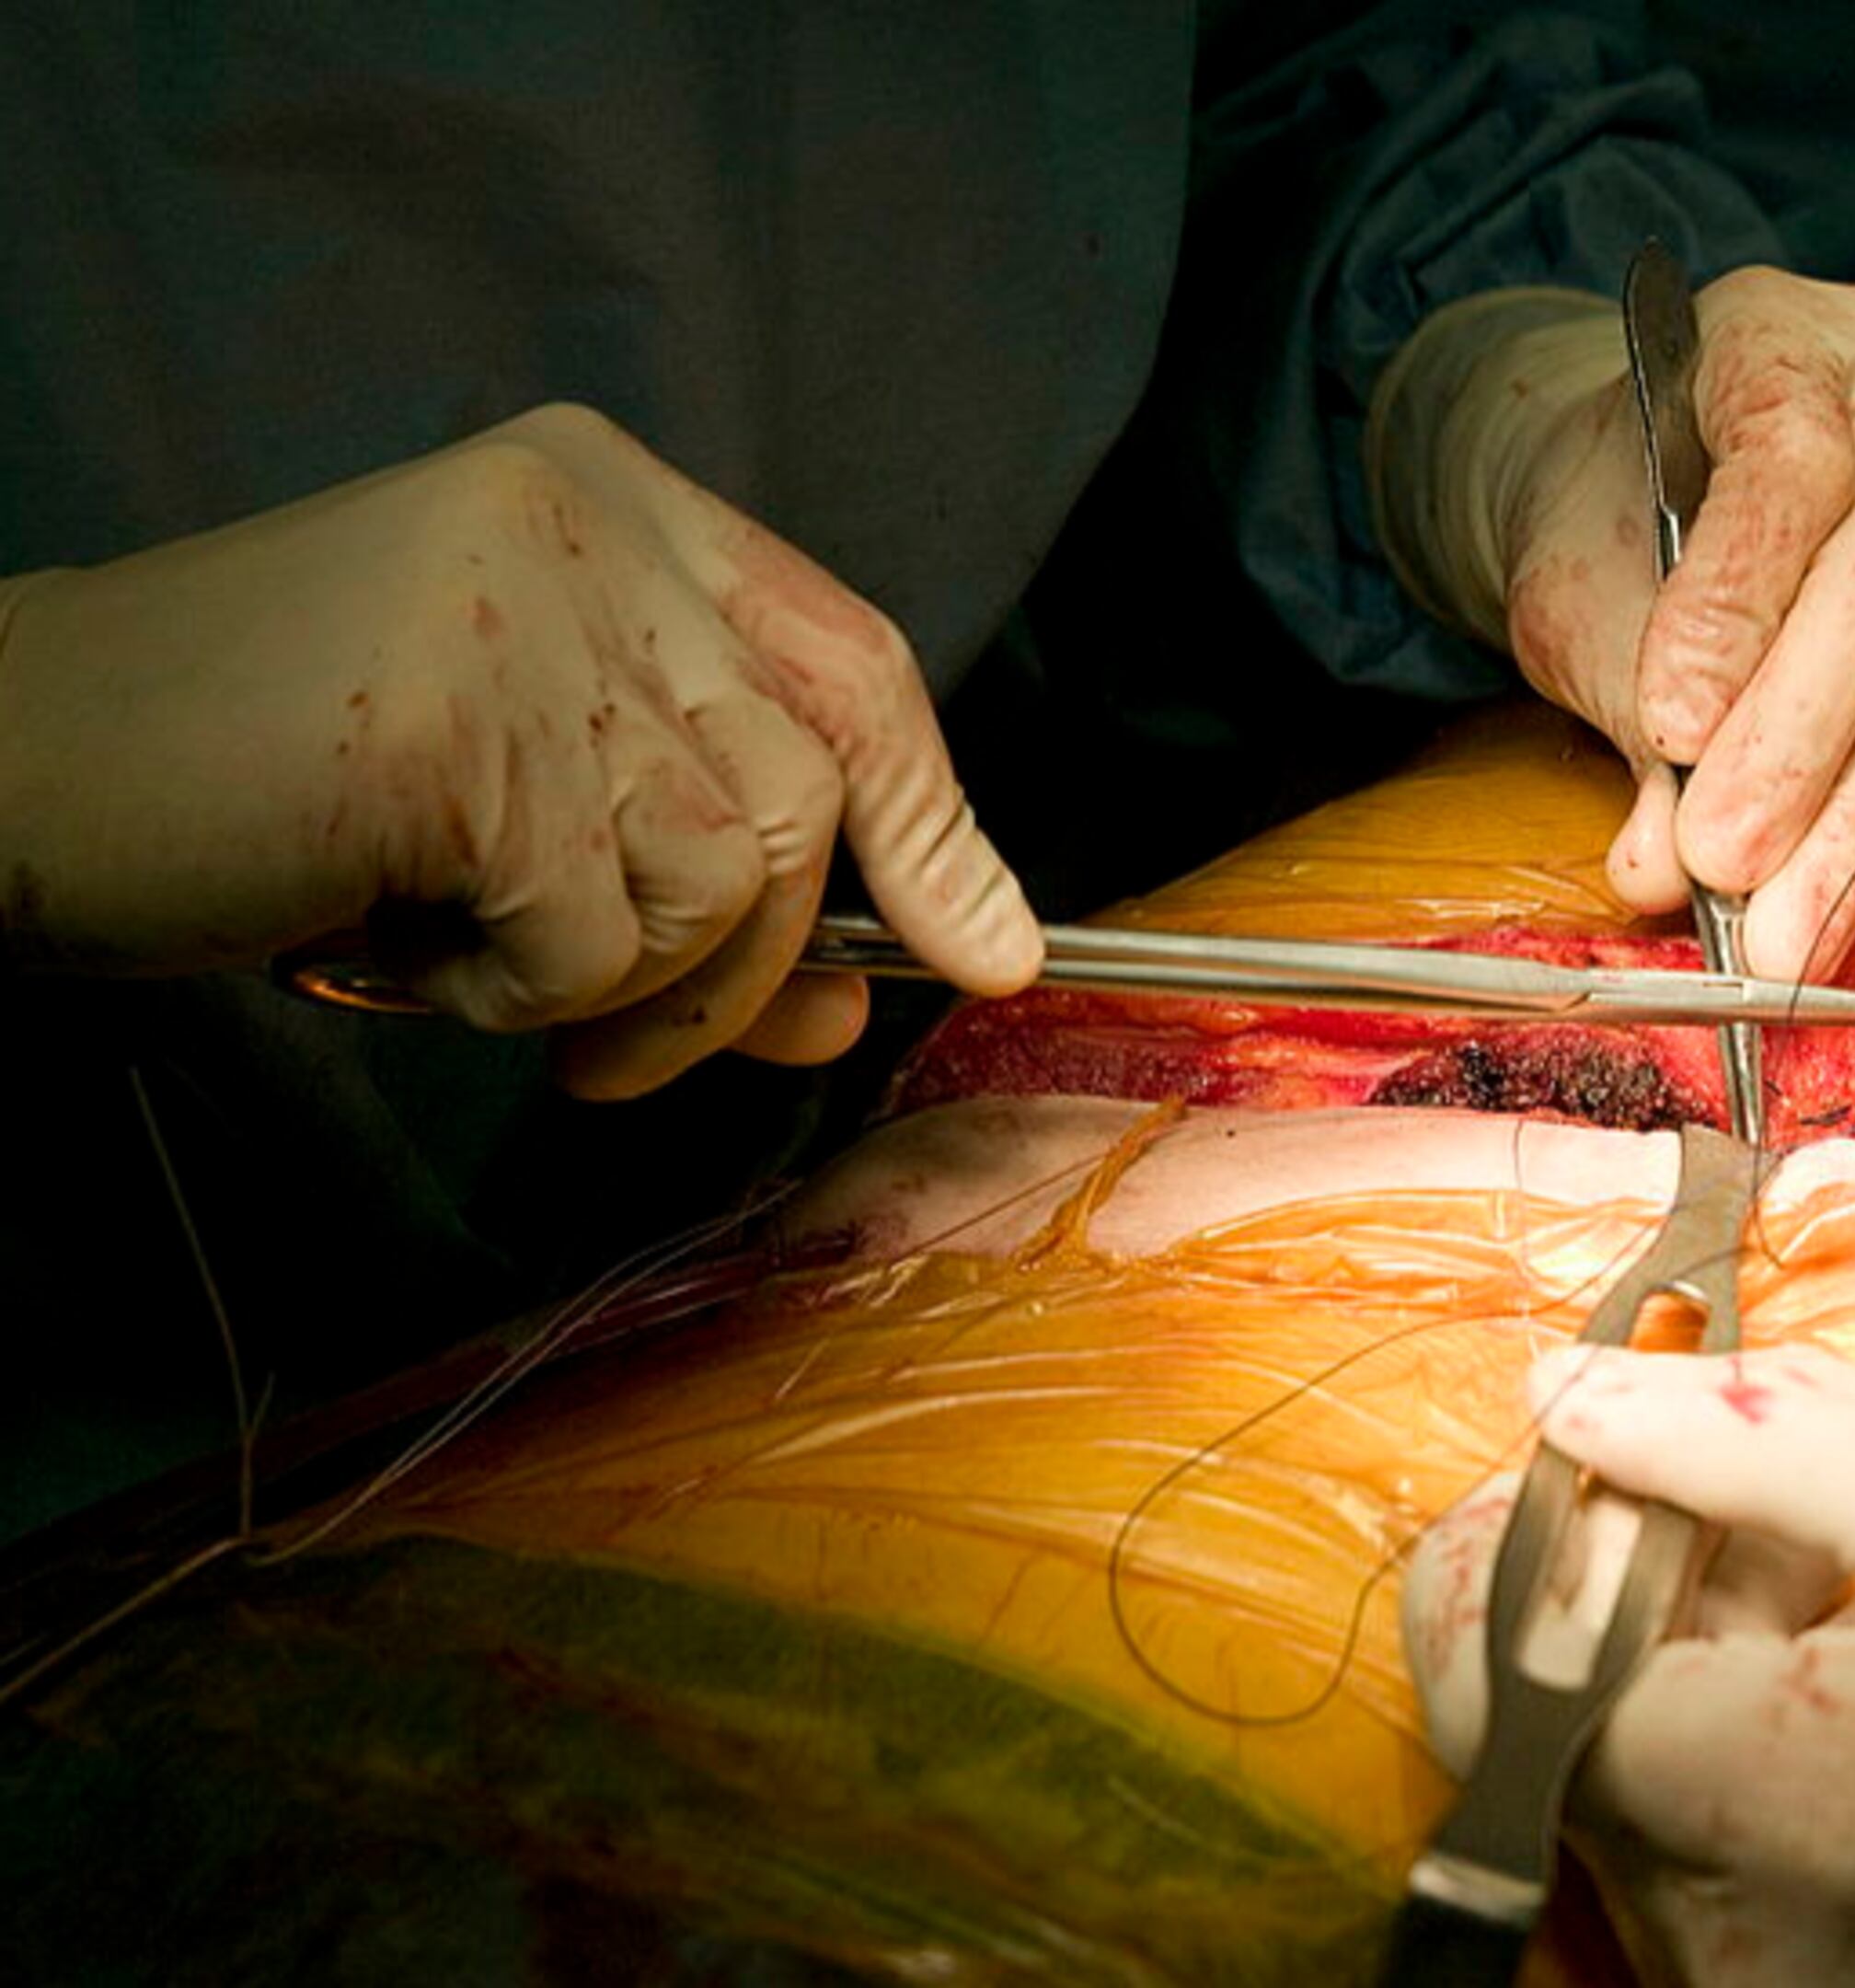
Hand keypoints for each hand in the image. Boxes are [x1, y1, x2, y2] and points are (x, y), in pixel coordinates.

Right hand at [0, 404, 1038, 1095]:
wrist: (15, 763)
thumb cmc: (271, 785)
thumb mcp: (538, 797)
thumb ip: (723, 854)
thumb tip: (941, 955)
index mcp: (612, 500)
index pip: (853, 662)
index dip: (932, 819)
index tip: (990, 945)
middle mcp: (588, 526)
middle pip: (807, 788)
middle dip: (748, 963)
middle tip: (618, 1040)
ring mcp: (529, 613)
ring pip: (725, 874)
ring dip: (617, 987)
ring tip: (472, 962)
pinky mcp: (467, 727)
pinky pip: (594, 936)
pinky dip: (508, 992)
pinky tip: (397, 944)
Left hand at [1369, 273, 1854, 978]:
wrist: (1660, 474)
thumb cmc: (1612, 506)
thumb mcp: (1577, 576)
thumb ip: (1619, 697)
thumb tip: (1663, 868)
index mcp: (1784, 334)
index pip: (1787, 462)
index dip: (1739, 603)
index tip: (1674, 727)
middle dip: (1802, 740)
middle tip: (1726, 860)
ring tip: (1784, 934)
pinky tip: (1838, 900)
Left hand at [1402, 1344, 1854, 1986]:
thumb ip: (1737, 1432)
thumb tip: (1553, 1395)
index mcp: (1779, 1795)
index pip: (1493, 1669)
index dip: (1516, 1542)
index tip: (1600, 1468)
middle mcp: (1731, 1935)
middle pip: (1539, 1728)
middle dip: (1615, 1593)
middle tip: (1762, 1522)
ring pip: (1605, 1791)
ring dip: (1672, 1673)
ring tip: (1839, 1614)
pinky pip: (1673, 1857)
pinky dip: (1721, 1756)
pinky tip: (1846, 1701)